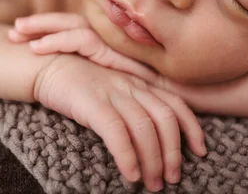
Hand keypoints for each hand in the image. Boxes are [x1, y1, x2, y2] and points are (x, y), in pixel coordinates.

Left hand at [9, 13, 159, 82]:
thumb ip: (108, 83)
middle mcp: (114, 38)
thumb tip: (86, 89)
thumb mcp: (129, 88)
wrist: (193, 95)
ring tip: (17, 35)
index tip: (26, 37)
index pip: (79, 30)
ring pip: (73, 26)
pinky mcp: (119, 50)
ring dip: (42, 29)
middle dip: (41, 24)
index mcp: (114, 45)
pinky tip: (36, 49)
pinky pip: (83, 40)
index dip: (52, 31)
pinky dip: (57, 41)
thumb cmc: (165, 96)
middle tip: (13, 30)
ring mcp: (117, 42)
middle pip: (72, 22)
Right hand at [34, 53, 206, 191]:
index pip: (175, 104)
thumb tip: (152, 137)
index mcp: (139, 83)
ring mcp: (112, 92)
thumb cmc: (80, 84)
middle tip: (172, 178)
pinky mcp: (92, 102)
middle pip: (165, 119)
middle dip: (173, 152)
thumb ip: (134, 104)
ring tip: (151, 183)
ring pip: (144, 127)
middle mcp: (131, 86)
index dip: (192, 128)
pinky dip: (127, 155)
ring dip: (152, 160)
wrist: (47, 64)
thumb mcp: (113, 90)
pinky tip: (130, 174)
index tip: (200, 151)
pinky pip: (116, 131)